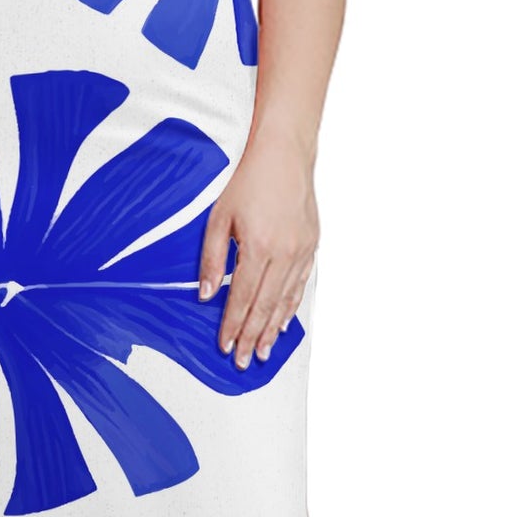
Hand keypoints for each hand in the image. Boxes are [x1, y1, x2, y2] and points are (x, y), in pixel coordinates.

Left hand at [198, 131, 319, 368]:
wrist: (285, 155)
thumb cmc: (248, 182)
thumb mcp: (219, 218)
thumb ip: (212, 260)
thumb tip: (206, 295)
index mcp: (259, 248)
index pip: (243, 298)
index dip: (232, 325)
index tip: (224, 346)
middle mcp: (284, 254)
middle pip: (265, 307)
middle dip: (252, 337)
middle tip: (243, 361)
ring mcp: (302, 252)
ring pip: (285, 301)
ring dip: (272, 330)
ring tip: (262, 352)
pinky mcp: (311, 246)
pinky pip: (300, 285)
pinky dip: (290, 308)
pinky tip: (282, 324)